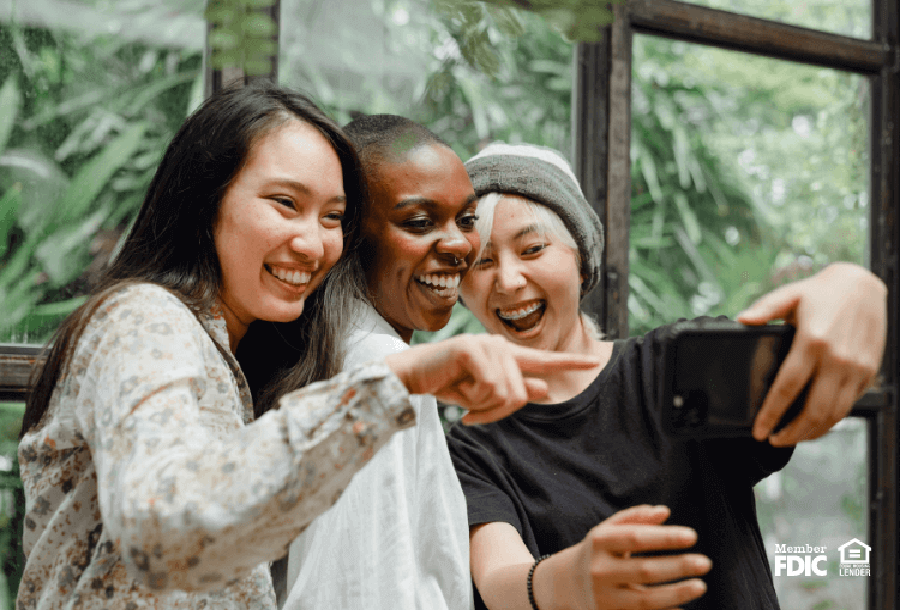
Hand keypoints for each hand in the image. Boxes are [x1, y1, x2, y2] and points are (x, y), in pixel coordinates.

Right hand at [384, 334, 598, 423]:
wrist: (411, 376)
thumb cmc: (446, 383)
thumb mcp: (482, 394)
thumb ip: (513, 390)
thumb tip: (544, 389)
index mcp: (505, 355)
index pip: (543, 359)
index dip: (569, 361)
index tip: (594, 361)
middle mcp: (500, 346)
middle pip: (520, 393)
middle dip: (497, 413)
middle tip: (474, 417)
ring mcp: (486, 344)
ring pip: (506, 393)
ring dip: (482, 406)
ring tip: (463, 400)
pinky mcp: (471, 348)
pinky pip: (489, 387)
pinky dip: (472, 399)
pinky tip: (457, 392)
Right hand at [561, 506, 709, 609]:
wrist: (564, 585)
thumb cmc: (596, 552)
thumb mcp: (607, 531)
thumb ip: (634, 518)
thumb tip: (664, 512)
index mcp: (599, 543)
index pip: (635, 538)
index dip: (665, 537)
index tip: (692, 536)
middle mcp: (599, 571)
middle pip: (644, 570)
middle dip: (678, 566)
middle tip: (705, 562)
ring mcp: (604, 597)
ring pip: (646, 600)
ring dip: (676, 593)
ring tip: (701, 585)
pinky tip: (683, 607)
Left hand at [738, 262, 885, 444]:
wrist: (864, 285)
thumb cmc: (823, 292)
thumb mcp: (790, 295)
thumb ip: (765, 309)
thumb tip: (742, 320)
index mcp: (813, 342)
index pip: (787, 388)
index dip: (771, 414)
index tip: (759, 430)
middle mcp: (837, 359)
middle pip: (813, 411)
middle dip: (791, 433)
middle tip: (772, 439)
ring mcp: (856, 369)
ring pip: (834, 414)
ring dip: (811, 432)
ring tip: (790, 437)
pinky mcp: (868, 372)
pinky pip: (849, 406)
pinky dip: (831, 421)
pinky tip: (815, 424)